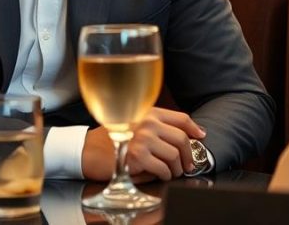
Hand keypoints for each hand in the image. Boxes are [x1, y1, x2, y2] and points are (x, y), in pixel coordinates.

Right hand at [81, 108, 205, 182]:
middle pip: (182, 139)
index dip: (194, 129)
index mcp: (149, 112)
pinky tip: (159, 175)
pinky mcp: (137, 157)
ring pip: (175, 156)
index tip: (200, 137)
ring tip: (171, 172)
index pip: (181, 118)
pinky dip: (165, 176)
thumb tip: (186, 136)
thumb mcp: (136, 124)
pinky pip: (163, 169)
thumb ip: (157, 126)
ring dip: (176, 168)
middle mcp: (148, 122)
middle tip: (187, 165)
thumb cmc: (112, 139)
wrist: (87, 150)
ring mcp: (143, 139)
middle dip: (188, 155)